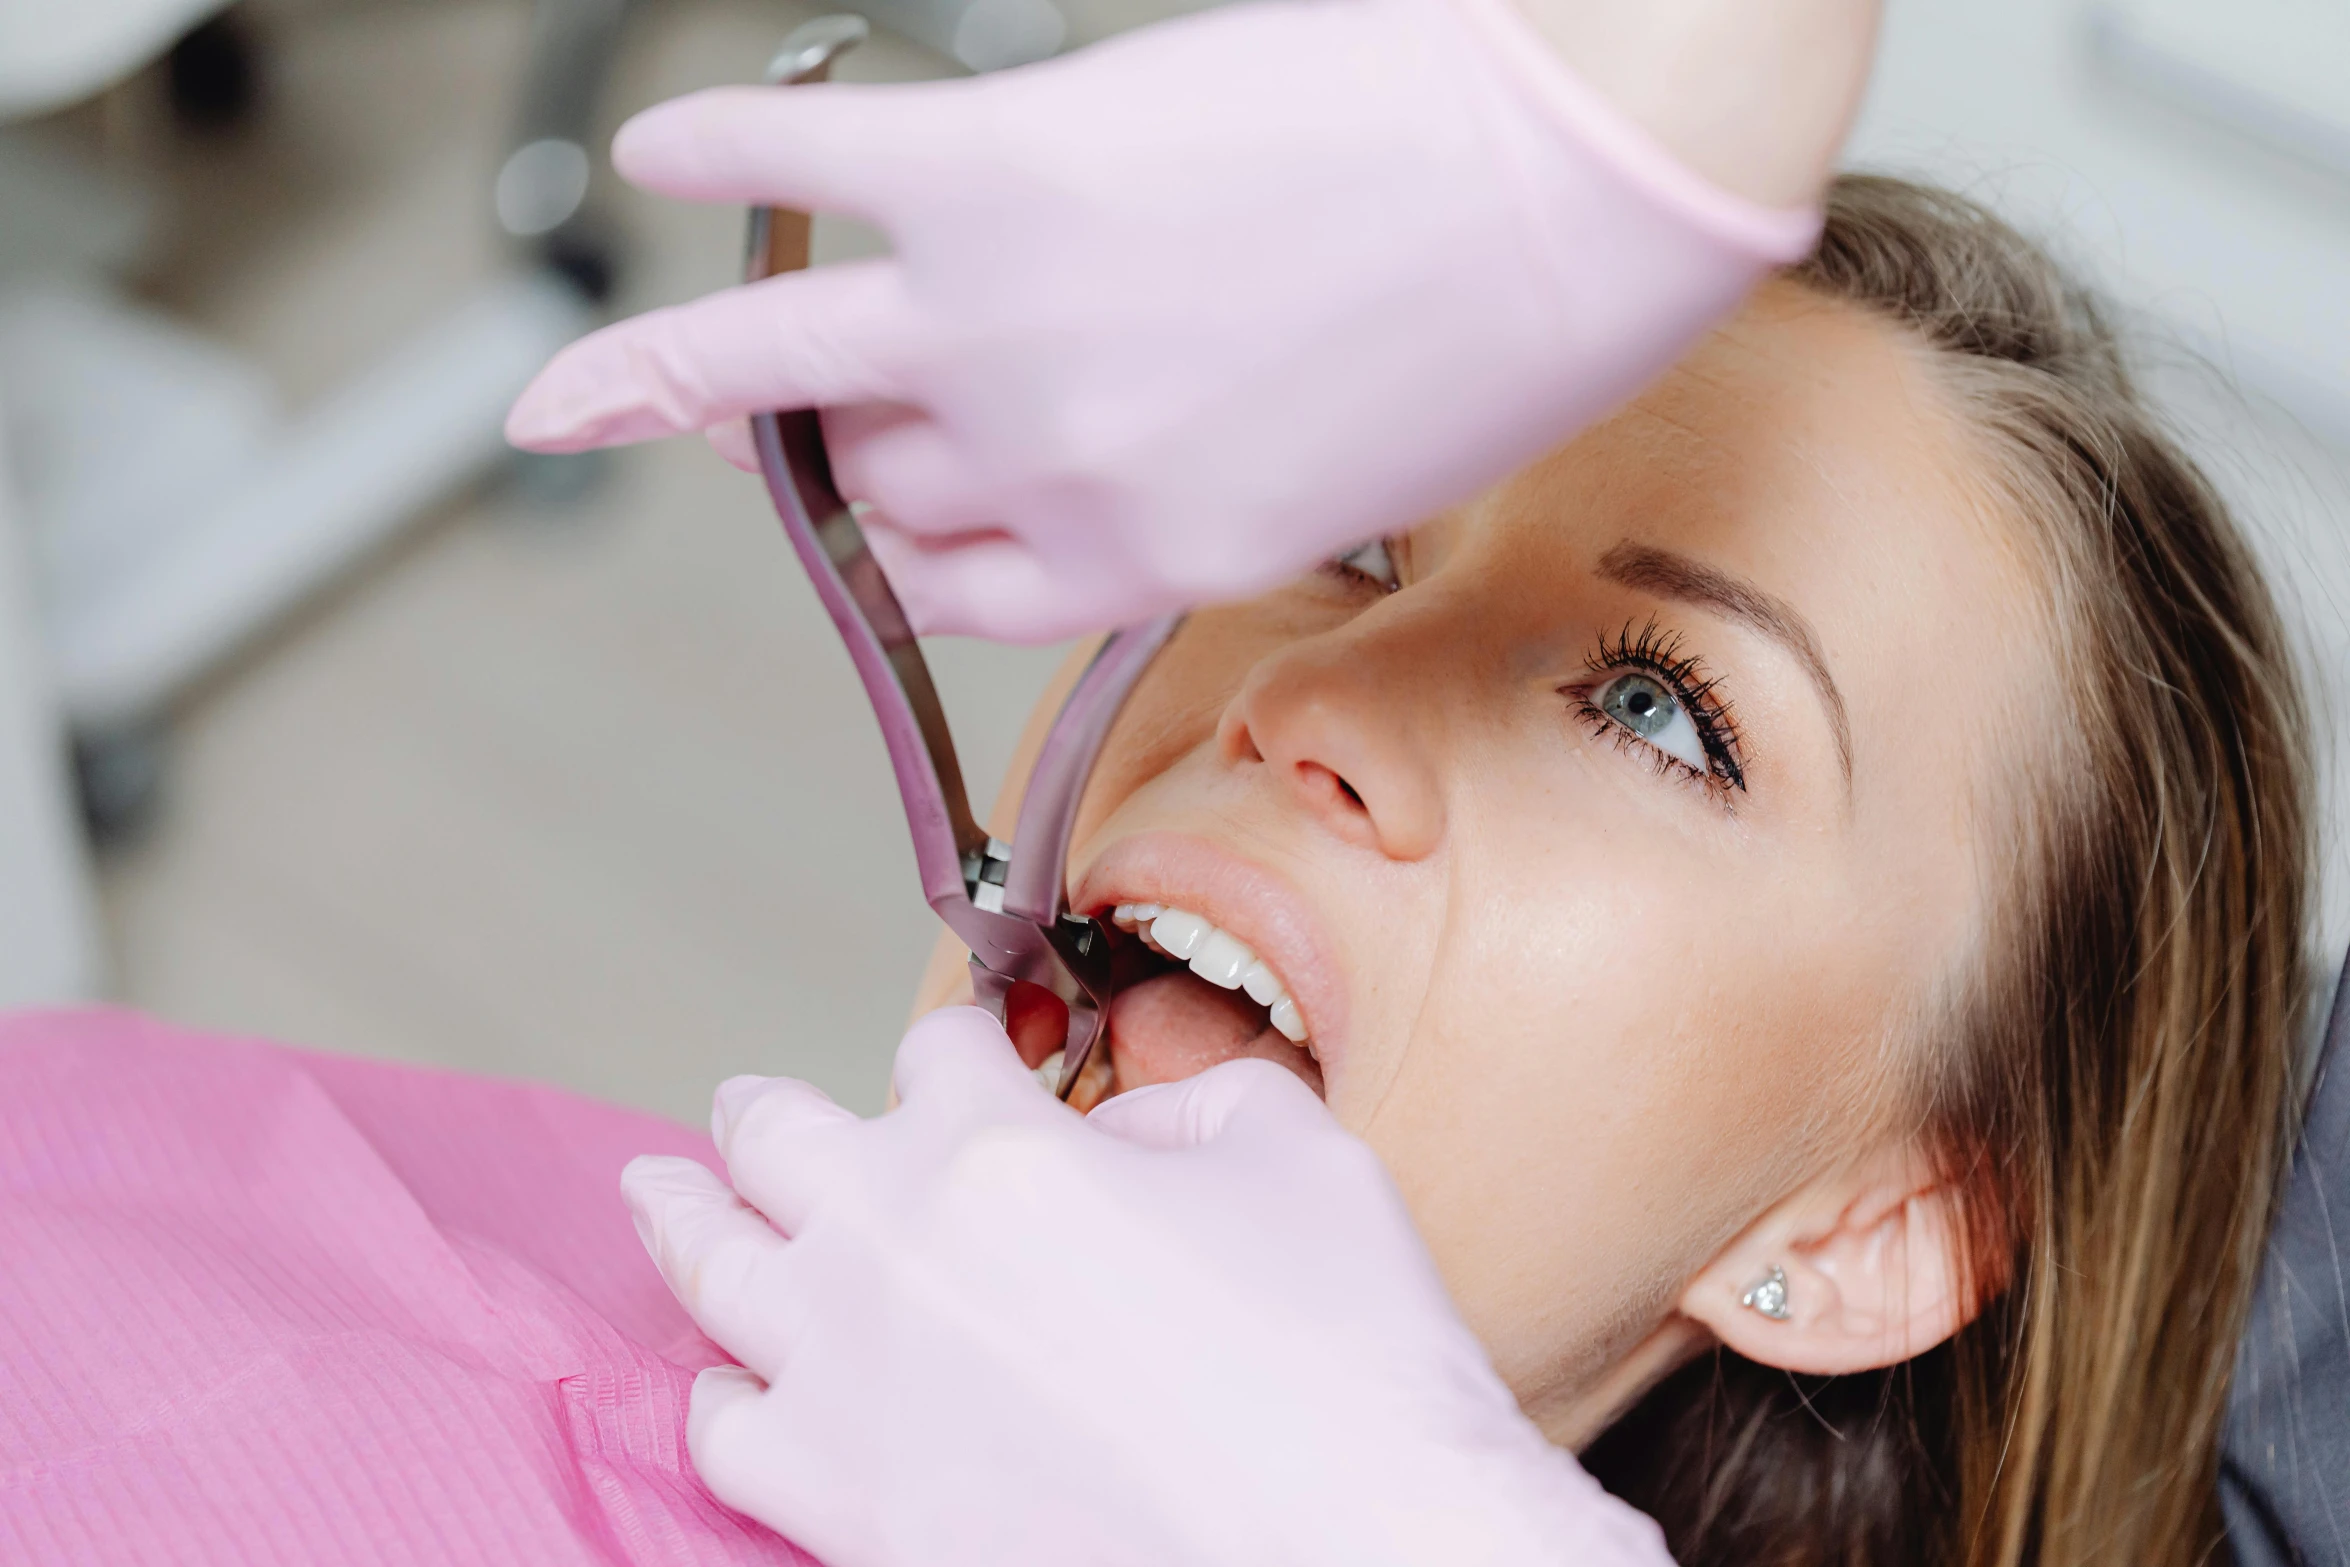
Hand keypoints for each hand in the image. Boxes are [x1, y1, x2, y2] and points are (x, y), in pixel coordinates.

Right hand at [507, 0, 1825, 640]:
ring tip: (583, 386)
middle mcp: (1054, 470)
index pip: (960, 593)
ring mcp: (1009, 327)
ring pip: (785, 373)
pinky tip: (664, 148)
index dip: (913, 556)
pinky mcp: (1001, 170)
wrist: (1584, 167)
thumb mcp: (1352, 470)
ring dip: (676, 374)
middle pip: (877, 487)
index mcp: (1148, 554)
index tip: (883, 525)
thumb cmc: (1511, 318)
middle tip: (819, 409)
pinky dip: (721, 155)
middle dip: (849, 456)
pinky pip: (814, 173)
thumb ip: (1207, 481)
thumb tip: (1125, 441)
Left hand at [621, 1007, 1671, 1566]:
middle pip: (775, 1138)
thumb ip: (1187, 1102)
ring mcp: (852, 1385)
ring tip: (654, 1193)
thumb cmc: (1345, 1367)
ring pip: (717, 1270)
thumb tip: (1115, 1136)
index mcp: (997, 1149)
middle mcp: (894, 1249)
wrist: (1344, 1562)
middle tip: (737, 1107)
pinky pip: (731, 1434)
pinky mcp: (846, 1511)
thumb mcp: (1299, 1153)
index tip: (968, 1063)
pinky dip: (721, 1392)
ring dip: (683, 1216)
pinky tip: (728, 1383)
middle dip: (759, 1111)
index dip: (961, 1050)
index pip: (937, 1054)